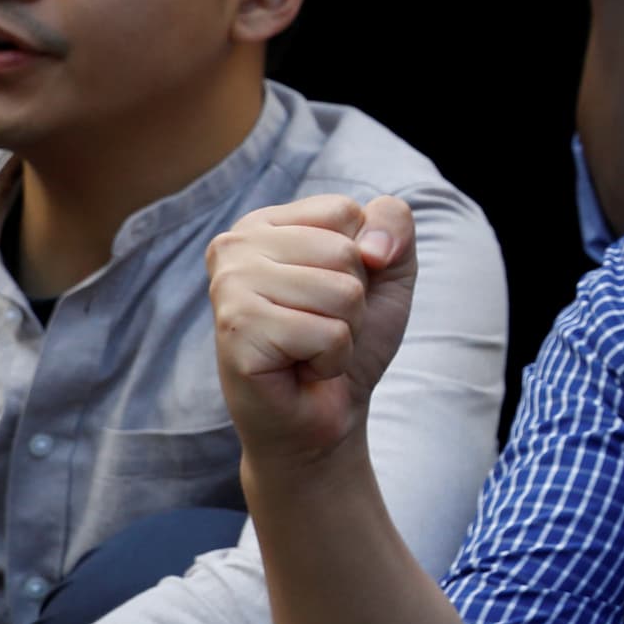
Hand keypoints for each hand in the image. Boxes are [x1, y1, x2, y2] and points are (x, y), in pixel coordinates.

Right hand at [208, 196, 421, 472]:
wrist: (326, 411)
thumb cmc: (348, 336)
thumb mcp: (389, 269)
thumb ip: (395, 224)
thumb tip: (372, 249)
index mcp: (263, 223)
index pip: (345, 211)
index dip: (363, 259)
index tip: (330, 291)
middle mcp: (234, 247)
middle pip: (344, 252)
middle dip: (354, 300)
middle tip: (320, 326)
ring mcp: (229, 287)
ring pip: (341, 292)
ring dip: (344, 331)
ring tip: (309, 346)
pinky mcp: (238, 331)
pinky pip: (328, 334)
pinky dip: (332, 358)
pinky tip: (300, 368)